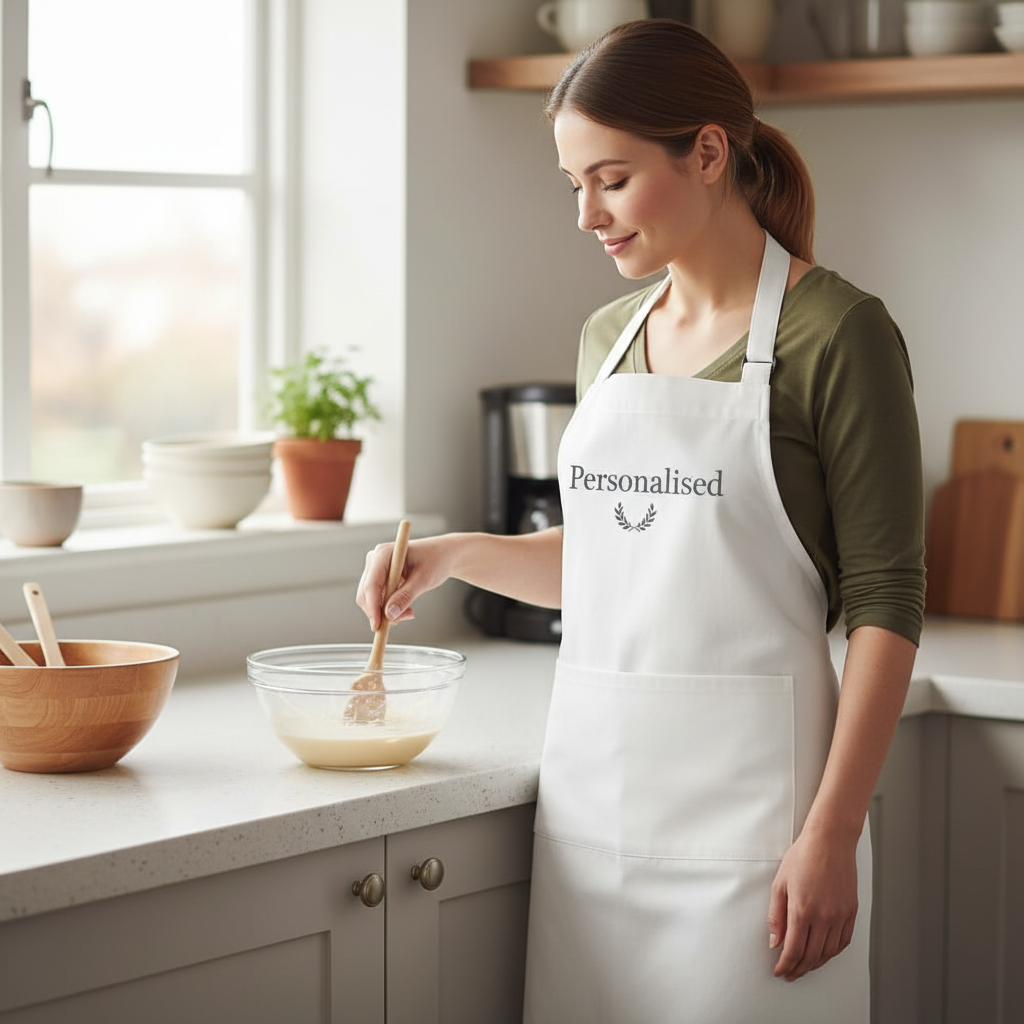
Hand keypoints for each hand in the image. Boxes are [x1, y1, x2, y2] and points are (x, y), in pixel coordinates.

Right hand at [355, 534, 456, 630]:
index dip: (372, 607)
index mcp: (383, 554)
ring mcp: (375, 568)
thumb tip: (389, 614)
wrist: (443, 555)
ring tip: (409, 612)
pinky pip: (377, 598)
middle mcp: (375, 559)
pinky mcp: (379, 577)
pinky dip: (388, 607)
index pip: (371, 585)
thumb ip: (405, 596)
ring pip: (370, 599)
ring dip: (386, 611)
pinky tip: (405, 607)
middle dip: (381, 611)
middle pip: (366, 593)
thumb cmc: (436, 561)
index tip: (377, 626)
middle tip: (406, 617)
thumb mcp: (423, 580)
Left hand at [767, 828, 858, 980]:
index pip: (793, 950)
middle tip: (790, 973)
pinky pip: (843, 942)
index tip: (780, 971)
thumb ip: (775, 916)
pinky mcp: (851, 912)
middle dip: (799, 969)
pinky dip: (833, 953)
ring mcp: (840, 915)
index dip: (785, 965)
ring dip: (815, 964)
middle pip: (811, 956)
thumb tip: (775, 941)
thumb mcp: (780, 884)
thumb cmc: (803, 856)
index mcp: (802, 910)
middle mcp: (823, 917)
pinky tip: (824, 953)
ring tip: (805, 966)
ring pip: (828, 953)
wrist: (830, 840)